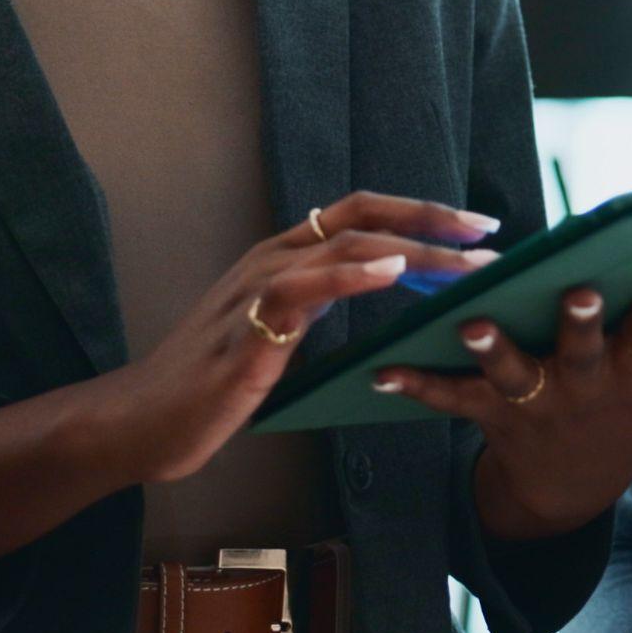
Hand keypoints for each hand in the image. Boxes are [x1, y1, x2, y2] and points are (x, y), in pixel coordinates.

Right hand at [109, 192, 500, 483]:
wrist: (144, 421)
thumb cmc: (213, 383)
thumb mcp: (281, 331)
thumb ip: (324, 302)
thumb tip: (387, 287)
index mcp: (283, 257)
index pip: (359, 213)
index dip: (417, 211)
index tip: (472, 225)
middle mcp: (273, 257)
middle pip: (362, 217)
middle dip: (431, 221)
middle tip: (487, 234)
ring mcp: (258, 287)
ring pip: (347, 246)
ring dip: (416, 252)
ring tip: (466, 264)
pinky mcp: (249, 328)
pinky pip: (305, 286)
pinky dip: (352, 274)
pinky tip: (392, 272)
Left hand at [375, 275, 631, 537]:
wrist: (569, 488)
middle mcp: (583, 386)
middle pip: (582, 350)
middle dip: (581, 322)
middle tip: (576, 291)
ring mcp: (533, 401)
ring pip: (511, 371)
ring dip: (490, 348)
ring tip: (468, 322)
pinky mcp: (486, 411)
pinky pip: (445, 398)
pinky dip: (413, 382)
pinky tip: (379, 366)